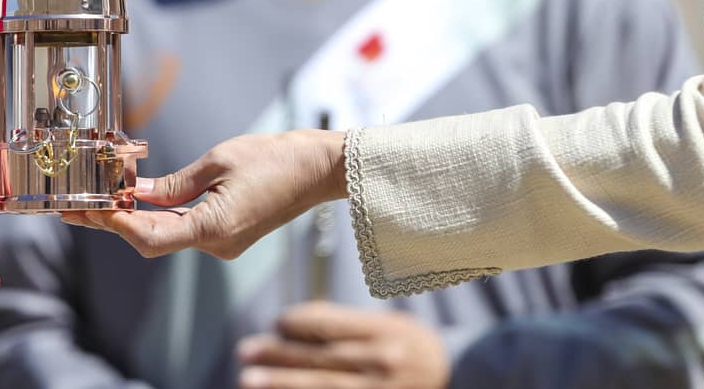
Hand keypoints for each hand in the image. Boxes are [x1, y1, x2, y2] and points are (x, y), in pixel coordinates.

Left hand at [62, 130, 345, 259]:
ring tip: (97, 198)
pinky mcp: (226, 234)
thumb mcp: (217, 161)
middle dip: (114, 222)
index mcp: (215, 229)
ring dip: (133, 218)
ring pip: (165, 235)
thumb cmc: (274, 159)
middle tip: (78, 207)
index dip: (115, 224)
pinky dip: (157, 215)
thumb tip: (134, 192)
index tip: (89, 208)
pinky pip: (183, 228)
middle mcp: (216, 245)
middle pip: (152, 239)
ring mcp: (222, 243)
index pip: (150, 236)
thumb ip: (173, 183)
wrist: (317, 169)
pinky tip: (133, 198)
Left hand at [236, 302, 450, 388]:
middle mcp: (381, 363)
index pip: (327, 324)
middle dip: (276, 356)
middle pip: (318, 359)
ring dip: (281, 384)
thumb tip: (290, 326)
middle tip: (245, 352)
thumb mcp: (386, 324)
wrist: (458, 377)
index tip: (277, 323)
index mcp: (382, 332)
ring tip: (249, 380)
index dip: (294, 322)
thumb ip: (344, 325)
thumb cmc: (412, 347)